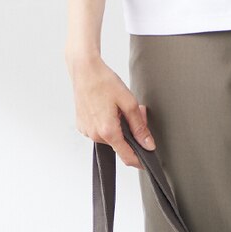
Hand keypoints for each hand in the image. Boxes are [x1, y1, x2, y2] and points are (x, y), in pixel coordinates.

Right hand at [67, 53, 155, 167]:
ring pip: (111, 137)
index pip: (127, 156)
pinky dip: (109, 124)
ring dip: (120, 127)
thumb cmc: (104, 82)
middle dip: (132, 133)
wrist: (84, 70)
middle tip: (137, 112)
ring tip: (120, 107)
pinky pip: (100, 131)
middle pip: (120, 144)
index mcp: (107, 131)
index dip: (140, 161)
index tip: (148, 161)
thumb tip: (148, 144)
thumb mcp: (129, 102)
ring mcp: (86, 131)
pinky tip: (108, 108)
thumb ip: (139, 127)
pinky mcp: (82, 126)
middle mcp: (94, 135)